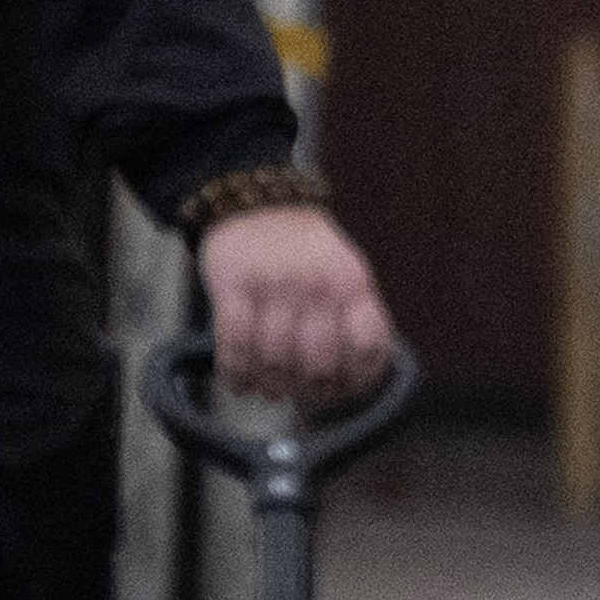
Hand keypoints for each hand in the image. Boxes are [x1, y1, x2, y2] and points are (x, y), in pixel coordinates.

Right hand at [201, 203, 397, 403]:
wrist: (259, 205)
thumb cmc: (308, 254)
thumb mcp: (348, 275)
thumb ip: (357, 320)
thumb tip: (359, 379)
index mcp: (352, 285)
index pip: (366, 346)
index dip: (357, 378)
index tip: (344, 389)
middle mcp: (317, 286)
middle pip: (317, 363)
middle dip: (311, 390)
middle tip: (303, 394)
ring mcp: (274, 286)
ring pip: (274, 360)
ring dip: (271, 385)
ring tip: (271, 390)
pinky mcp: (234, 286)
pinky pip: (234, 345)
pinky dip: (236, 373)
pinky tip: (240, 384)